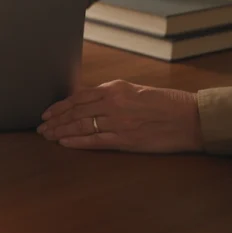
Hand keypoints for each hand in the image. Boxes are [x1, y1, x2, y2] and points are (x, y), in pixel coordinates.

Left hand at [37, 80, 202, 153]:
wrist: (190, 118)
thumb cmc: (165, 103)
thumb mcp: (135, 90)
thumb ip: (111, 94)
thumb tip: (87, 100)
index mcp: (115, 88)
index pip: (78, 97)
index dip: (59, 106)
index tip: (46, 113)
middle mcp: (113, 103)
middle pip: (75, 112)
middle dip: (55, 121)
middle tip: (41, 127)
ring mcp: (118, 122)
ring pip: (81, 126)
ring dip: (61, 131)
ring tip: (48, 136)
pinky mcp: (125, 140)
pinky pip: (95, 141)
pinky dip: (76, 142)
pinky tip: (64, 143)